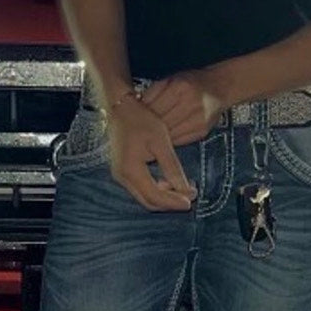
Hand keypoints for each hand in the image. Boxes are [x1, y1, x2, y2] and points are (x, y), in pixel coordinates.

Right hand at [107, 95, 196, 210]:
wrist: (120, 107)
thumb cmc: (141, 120)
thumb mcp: (161, 142)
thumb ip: (172, 168)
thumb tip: (186, 190)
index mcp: (131, 170)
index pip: (154, 197)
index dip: (173, 202)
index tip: (191, 202)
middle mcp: (122, 177)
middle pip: (148, 201)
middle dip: (170, 202)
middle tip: (190, 197)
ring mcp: (120, 175)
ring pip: (144, 196)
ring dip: (164, 196)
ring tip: (183, 188)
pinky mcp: (122, 171)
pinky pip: (140, 188)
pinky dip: (156, 189)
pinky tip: (169, 181)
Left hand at [138, 70, 225, 145]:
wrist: (219, 88)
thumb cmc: (191, 82)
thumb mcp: (171, 79)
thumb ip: (154, 92)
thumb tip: (136, 107)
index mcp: (179, 87)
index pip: (153, 107)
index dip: (141, 115)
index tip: (132, 118)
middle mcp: (190, 104)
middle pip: (160, 122)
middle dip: (148, 126)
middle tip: (137, 129)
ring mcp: (197, 120)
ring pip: (168, 134)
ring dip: (157, 136)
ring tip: (148, 134)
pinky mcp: (201, 131)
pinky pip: (178, 140)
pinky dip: (168, 140)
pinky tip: (162, 137)